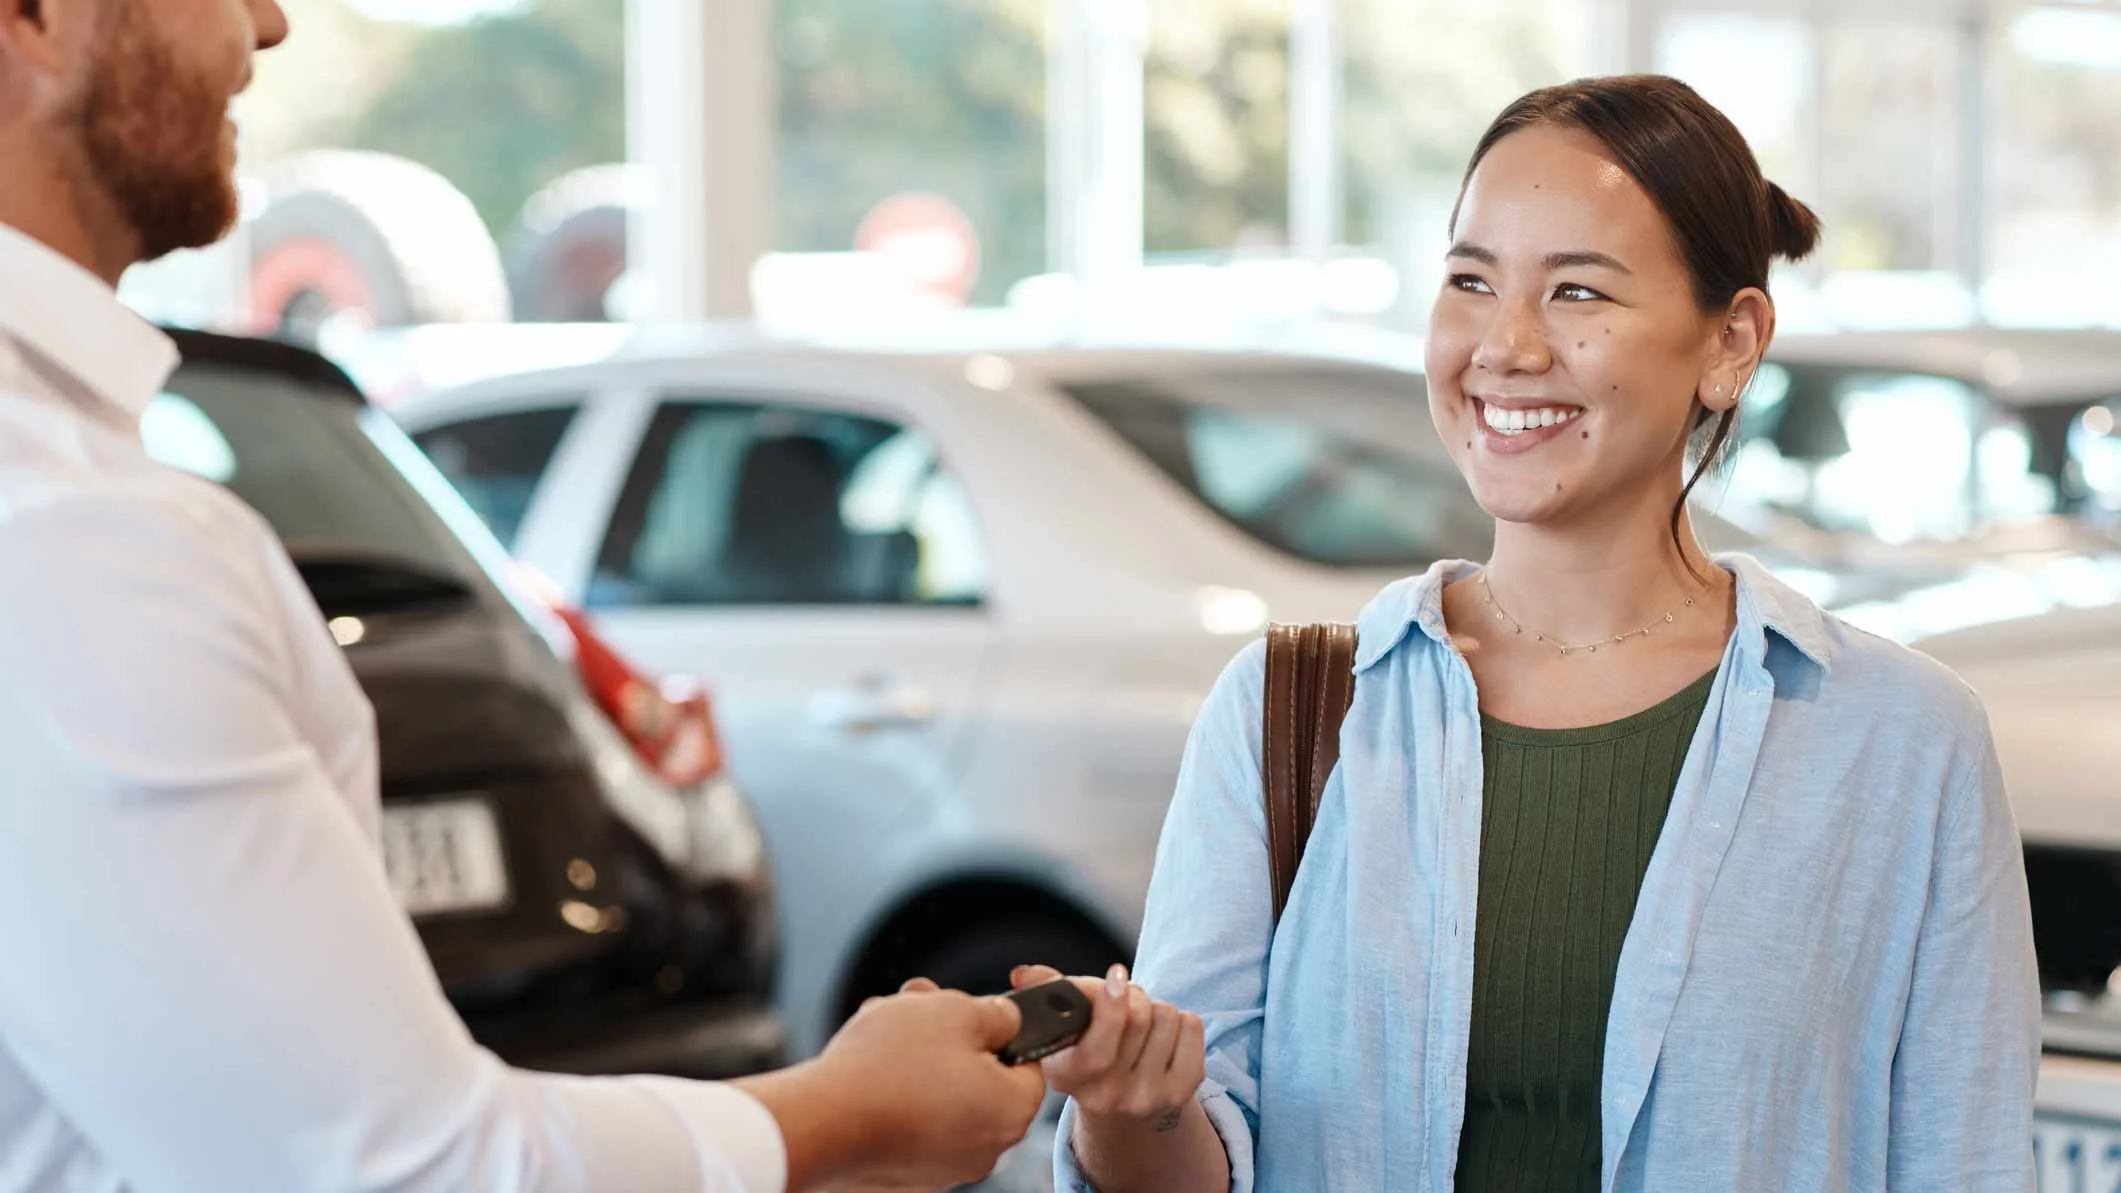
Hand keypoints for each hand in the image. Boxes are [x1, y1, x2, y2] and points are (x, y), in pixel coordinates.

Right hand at [790, 978, 1048, 1190]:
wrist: (821, 1122)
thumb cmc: (894, 1064)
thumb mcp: (957, 1011)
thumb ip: (995, 1014)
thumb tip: (1005, 1021)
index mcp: (1012, 1111)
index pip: (1027, 1065)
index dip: (999, 1030)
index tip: (969, 1011)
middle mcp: (985, 1149)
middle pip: (978, 1076)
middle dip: (947, 1035)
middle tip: (918, 1005)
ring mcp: (942, 1166)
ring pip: (940, 1093)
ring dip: (916, 1054)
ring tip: (882, 1024)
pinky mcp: (902, 1173)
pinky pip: (910, 1119)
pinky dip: (895, 1089)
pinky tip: (867, 1062)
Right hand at [1011, 963, 1203, 1126]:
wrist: (1122, 1105)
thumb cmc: (1089, 1049)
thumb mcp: (1063, 1026)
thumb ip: (1046, 993)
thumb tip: (1024, 974)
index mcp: (1068, 1078)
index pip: (1097, 1049)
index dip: (1110, 1006)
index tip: (1115, 976)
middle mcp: (1108, 1098)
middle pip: (1139, 1017)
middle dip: (1134, 996)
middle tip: (1125, 1001)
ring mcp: (1147, 1099)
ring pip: (1168, 1017)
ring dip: (1156, 1009)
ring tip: (1142, 1024)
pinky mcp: (1181, 1093)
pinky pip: (1193, 1028)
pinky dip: (1182, 1021)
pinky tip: (1164, 1035)